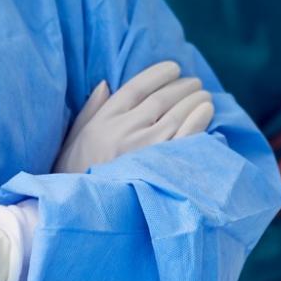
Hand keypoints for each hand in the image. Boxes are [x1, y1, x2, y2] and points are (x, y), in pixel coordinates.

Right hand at [55, 60, 214, 174]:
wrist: (82, 212)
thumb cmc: (76, 175)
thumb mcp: (74, 138)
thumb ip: (90, 109)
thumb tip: (105, 83)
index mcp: (104, 121)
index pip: (136, 87)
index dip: (157, 74)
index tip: (173, 68)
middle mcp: (124, 131)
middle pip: (161, 99)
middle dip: (181, 86)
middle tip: (194, 82)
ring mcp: (144, 149)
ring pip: (176, 114)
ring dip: (194, 99)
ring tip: (204, 95)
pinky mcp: (160, 167)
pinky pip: (186, 137)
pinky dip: (199, 119)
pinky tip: (207, 110)